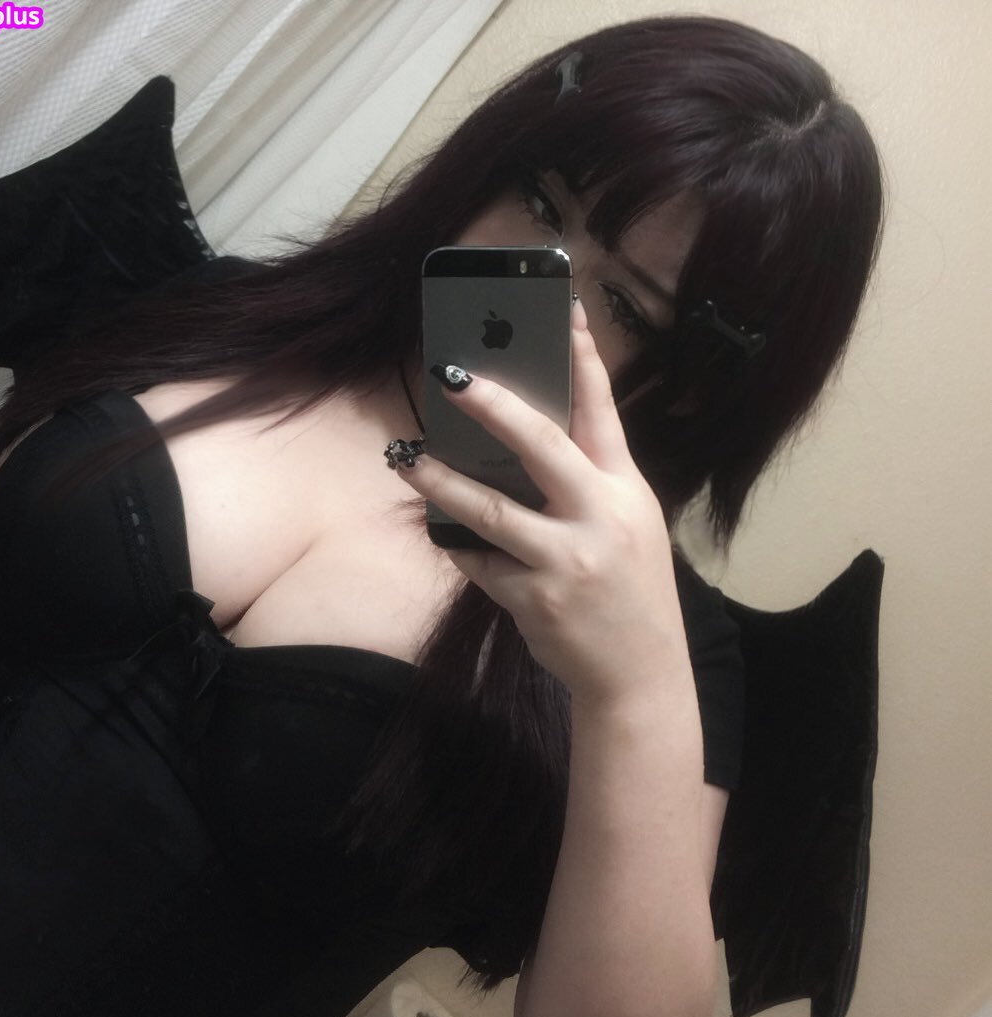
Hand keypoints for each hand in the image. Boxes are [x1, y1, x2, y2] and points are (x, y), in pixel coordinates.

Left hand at [396, 299, 692, 705]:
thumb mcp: (626, 525)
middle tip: (451, 375)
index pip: (602, 412)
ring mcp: (566, 559)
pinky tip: (444, 536)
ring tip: (407, 458)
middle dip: (493, 406)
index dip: (583, 358)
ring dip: (441, 480)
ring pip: (490, 508)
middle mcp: (600, 517)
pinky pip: (479, 562)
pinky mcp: (534, 597)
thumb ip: (585, 484)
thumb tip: (520, 443)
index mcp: (626, 490)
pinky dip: (459, 547)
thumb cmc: (630, 592)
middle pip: (542, 445)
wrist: (639, 674)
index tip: (564, 312)